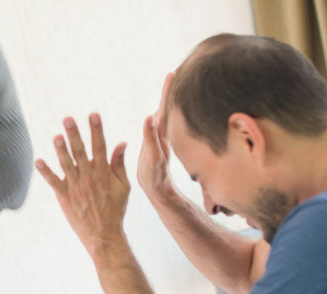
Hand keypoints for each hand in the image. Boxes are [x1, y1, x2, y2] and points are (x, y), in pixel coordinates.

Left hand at [35, 113, 129, 255]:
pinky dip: (45, 171)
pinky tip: (38, 161)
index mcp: (103, 172)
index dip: (96, 130)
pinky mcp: (64, 196)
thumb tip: (121, 143)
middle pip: (80, 151)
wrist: (104, 234)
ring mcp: (76, 187)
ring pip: (66, 164)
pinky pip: (53, 182)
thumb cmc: (115, 209)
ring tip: (56, 136)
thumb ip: (119, 164)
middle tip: (68, 119)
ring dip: (60, 150)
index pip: (100, 146)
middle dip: (74, 134)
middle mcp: (89, 177)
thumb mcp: (124, 186)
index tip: (93, 115)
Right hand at [137, 71, 178, 203]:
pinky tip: (161, 107)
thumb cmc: (154, 175)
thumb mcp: (152, 156)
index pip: (167, 107)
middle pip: (168, 106)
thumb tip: (150, 118)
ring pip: (166, 113)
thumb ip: (151, 138)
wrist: (157, 189)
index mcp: (164, 133)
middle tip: (176, 71)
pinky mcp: (160, 141)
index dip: (169, 90)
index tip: (173, 73)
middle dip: (171, 89)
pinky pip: (162, 122)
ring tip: (171, 82)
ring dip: (168, 98)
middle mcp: (165, 132)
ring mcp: (163, 136)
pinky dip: (162, 111)